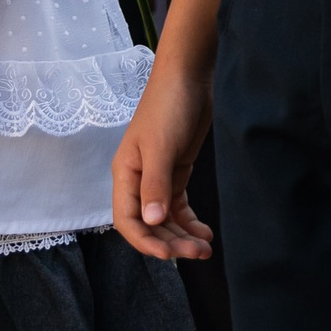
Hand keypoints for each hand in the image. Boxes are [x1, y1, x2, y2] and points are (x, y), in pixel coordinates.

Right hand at [112, 67, 217, 259]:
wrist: (189, 76)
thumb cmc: (168, 106)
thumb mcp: (161, 147)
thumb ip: (155, 185)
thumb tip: (152, 222)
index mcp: (125, 174)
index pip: (127, 220)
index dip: (145, 241)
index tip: (168, 255)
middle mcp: (138, 179)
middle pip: (149, 223)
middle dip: (170, 241)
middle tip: (198, 253)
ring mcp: (158, 176)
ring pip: (165, 217)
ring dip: (182, 235)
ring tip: (205, 247)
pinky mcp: (176, 170)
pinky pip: (178, 205)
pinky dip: (189, 221)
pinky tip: (204, 231)